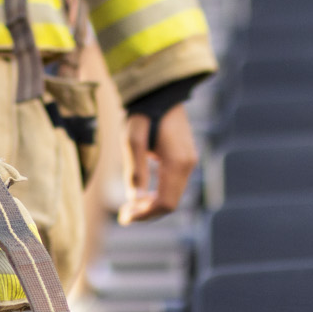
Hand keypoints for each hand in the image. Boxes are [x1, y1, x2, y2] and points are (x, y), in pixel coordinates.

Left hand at [121, 103, 197, 222]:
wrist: (159, 92)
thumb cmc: (142, 114)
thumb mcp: (131, 139)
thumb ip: (134, 169)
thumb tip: (135, 199)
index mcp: (176, 163)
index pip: (165, 203)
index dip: (145, 215)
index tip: (123, 218)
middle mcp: (188, 165)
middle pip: (171, 203)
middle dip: (147, 213)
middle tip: (123, 215)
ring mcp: (189, 162)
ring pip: (173, 196)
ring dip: (152, 205)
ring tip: (129, 206)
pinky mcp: (185, 158)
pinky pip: (174, 185)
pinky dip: (158, 194)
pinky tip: (141, 194)